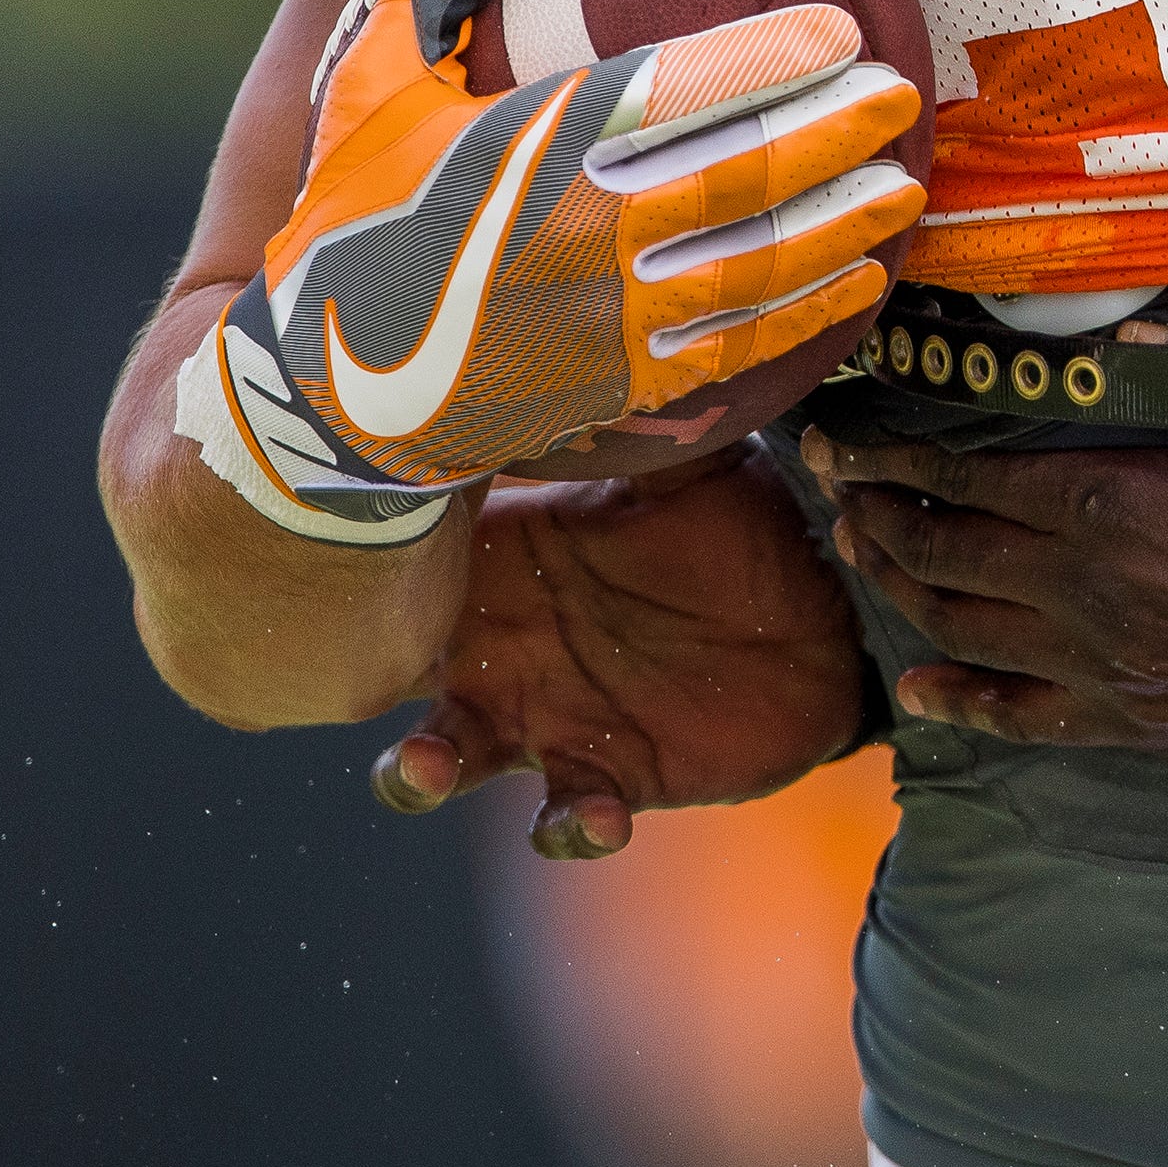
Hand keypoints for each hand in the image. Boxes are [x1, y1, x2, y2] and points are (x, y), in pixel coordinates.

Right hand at [197, 0, 922, 508]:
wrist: (329, 390)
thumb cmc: (353, 219)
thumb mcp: (370, 89)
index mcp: (527, 146)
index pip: (674, 89)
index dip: (769, 57)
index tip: (842, 28)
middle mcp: (579, 229)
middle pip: (741, 173)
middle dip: (837, 133)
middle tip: (901, 98)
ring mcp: (607, 315)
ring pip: (758, 263)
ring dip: (843, 224)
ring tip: (904, 187)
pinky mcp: (621, 381)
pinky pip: (740, 342)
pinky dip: (810, 312)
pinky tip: (862, 280)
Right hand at [372, 442, 868, 857]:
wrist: (830, 621)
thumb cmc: (743, 527)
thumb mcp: (696, 470)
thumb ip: (647, 427)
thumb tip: (612, 343)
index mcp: (506, 556)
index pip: (409, 550)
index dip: (366, 548)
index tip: (337, 531)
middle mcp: (501, 642)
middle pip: (383, 660)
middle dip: (344, 669)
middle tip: (344, 661)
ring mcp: (544, 716)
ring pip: (442, 755)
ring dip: (419, 769)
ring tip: (430, 766)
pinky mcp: (609, 776)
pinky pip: (565, 816)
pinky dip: (571, 824)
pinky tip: (598, 816)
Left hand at [811, 331, 1167, 760]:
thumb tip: (1140, 335)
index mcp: (1117, 503)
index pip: (970, 476)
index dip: (893, 456)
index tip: (840, 437)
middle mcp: (1081, 584)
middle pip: (941, 549)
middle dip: (872, 512)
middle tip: (828, 483)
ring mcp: (1094, 659)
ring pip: (958, 624)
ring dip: (895, 587)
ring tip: (859, 553)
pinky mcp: (1121, 717)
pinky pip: (1015, 714)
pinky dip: (957, 700)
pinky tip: (919, 690)